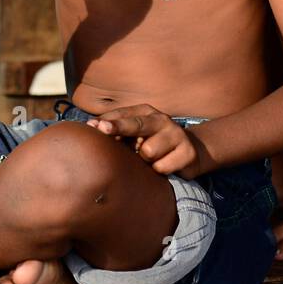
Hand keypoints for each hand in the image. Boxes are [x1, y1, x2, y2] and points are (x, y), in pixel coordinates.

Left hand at [87, 104, 209, 178]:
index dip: (107, 121)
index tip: (91, 125)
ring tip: (152, 159)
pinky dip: (159, 170)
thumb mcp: (136, 135)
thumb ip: (118, 133)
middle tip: (102, 129)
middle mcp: (161, 119)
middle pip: (136, 124)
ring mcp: (176, 134)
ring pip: (148, 151)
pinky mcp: (187, 152)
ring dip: (146, 160)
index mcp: (146, 112)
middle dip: (119, 127)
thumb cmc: (154, 143)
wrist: (190, 152)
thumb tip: (93, 131)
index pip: (123, 115)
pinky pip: (161, 167)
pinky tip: (166, 166)